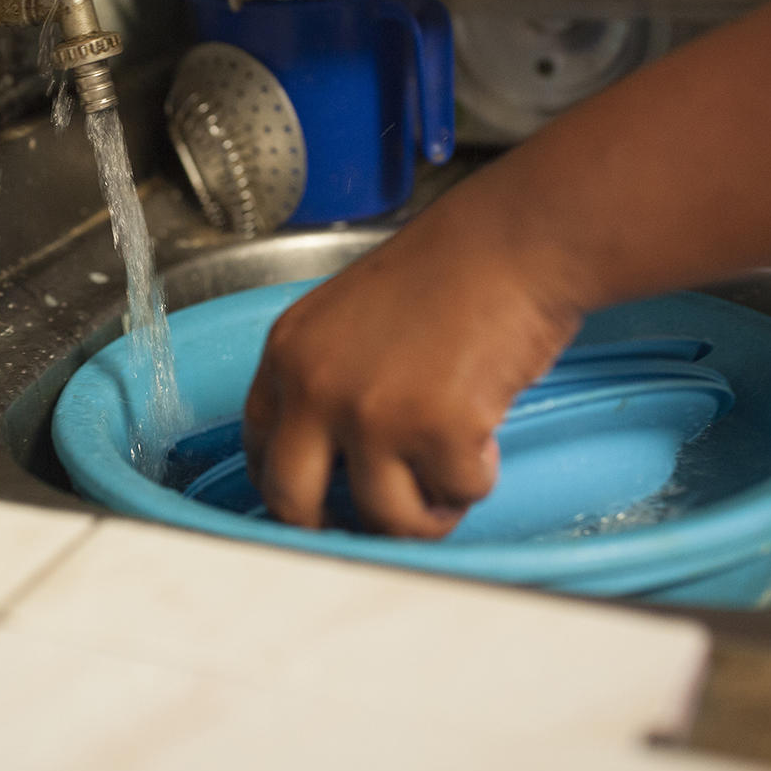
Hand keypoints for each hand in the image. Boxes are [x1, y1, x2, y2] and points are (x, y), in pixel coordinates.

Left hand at [241, 190, 584, 536]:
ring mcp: (372, 413)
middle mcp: (316, 385)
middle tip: (369, 526)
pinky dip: (477, 477)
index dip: (287, 484)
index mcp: (289, 351)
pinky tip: (486, 435)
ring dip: (425, 512)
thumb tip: (337, 457)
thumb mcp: (353, 316)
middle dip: (333, 529)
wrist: (514, 241)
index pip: (257, 444)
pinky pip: (455, 494)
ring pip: (384, 518)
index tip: (316, 502)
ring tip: (451, 474)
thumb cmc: (451, 269)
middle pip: (292, 502)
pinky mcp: (435, 432)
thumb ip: (331, 377)